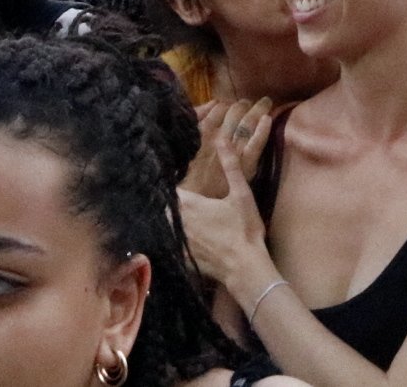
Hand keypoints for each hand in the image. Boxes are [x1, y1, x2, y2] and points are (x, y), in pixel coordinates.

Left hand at [177, 114, 275, 299]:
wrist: (245, 268)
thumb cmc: (245, 229)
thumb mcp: (241, 194)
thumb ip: (230, 166)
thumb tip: (222, 139)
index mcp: (191, 204)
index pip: (169, 189)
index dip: (168, 183)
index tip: (167, 178)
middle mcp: (179, 222)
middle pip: (162, 208)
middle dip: (163, 201)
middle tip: (163, 194)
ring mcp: (178, 242)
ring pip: (162, 226)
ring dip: (163, 220)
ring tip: (164, 215)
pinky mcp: (180, 258)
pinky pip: (167, 245)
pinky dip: (167, 239)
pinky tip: (171, 239)